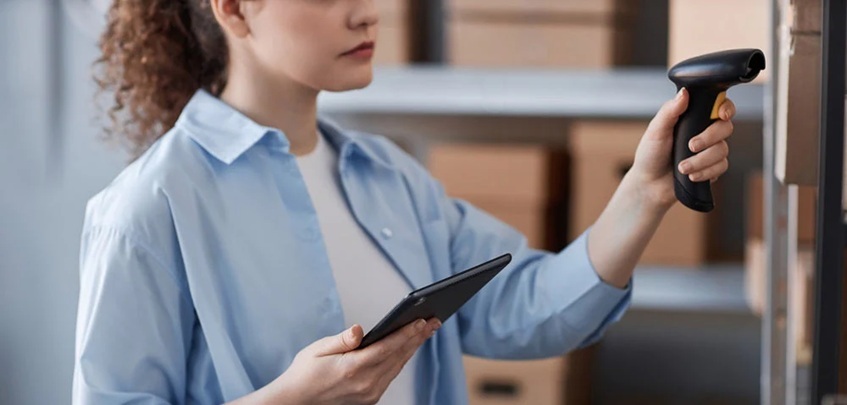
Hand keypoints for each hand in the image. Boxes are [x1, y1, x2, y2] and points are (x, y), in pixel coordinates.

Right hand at [249, 318, 440, 404]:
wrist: (296, 401)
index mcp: (352, 369)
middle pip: (398, 357)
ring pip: (397, 366)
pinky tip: (408, 347)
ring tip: (426, 331)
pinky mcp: (370, 398)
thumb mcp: (317, 350)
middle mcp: (365, 384)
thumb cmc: (304, 372)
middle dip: (417, 337)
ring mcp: (369, 394)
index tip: (422, 320)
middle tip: (434, 320)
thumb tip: (360, 329)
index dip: (406, 333)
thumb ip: (342, 340)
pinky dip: (401, 359)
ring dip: (413, 347)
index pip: (387, 348)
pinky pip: (390, 375)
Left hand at [627, 88, 736, 210]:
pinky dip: (705, 172)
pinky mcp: (712, 167)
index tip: (721, 115)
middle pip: (726, 127)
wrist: (650, 184)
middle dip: (709, 137)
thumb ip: (670, 111)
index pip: (719, 106)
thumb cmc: (650, 155)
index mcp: (693, 118)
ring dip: (701, 160)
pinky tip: (691, 175)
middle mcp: (705, 132)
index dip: (726, 108)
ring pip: (722, 150)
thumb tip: (684, 92)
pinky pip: (721, 167)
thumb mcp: (656, 131)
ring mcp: (710, 150)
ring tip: (682, 167)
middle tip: (690, 146)